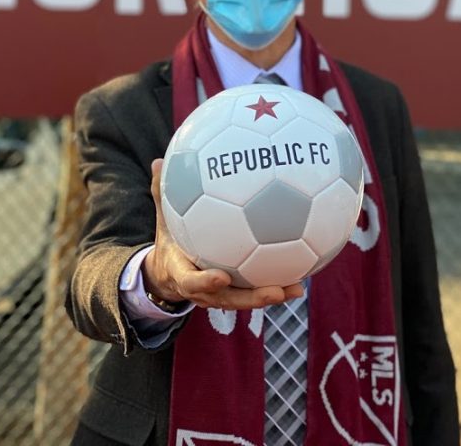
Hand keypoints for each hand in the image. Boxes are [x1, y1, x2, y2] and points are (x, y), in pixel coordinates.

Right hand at [141, 158, 303, 309]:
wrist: (168, 275)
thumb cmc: (171, 242)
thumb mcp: (163, 221)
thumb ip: (161, 194)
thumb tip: (158, 161)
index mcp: (183, 274)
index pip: (192, 282)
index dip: (206, 281)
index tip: (222, 276)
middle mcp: (203, 290)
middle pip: (228, 299)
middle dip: (252, 298)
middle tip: (275, 291)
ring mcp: (220, 295)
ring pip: (246, 299)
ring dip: (271, 296)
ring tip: (296, 288)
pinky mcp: (235, 293)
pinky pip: (255, 291)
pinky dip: (277, 285)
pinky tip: (302, 275)